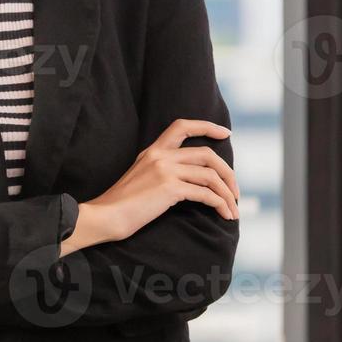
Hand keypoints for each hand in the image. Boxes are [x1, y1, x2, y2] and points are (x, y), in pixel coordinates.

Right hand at [83, 119, 239, 244]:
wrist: (106, 215)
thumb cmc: (122, 204)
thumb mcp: (141, 178)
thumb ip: (160, 171)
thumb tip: (187, 180)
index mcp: (152, 151)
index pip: (181, 126)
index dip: (207, 127)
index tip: (225, 133)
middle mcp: (160, 155)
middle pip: (207, 154)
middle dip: (228, 173)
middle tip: (235, 191)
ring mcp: (165, 170)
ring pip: (210, 175)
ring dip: (227, 193)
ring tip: (233, 209)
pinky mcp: (169, 188)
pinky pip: (205, 193)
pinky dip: (220, 204)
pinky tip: (223, 214)